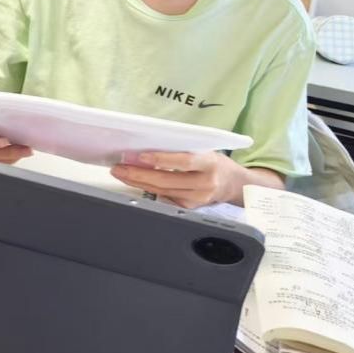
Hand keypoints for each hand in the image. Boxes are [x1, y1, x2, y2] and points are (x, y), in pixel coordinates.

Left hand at [110, 151, 241, 208]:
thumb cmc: (215, 162)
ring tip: (121, 173)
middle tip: (120, 167)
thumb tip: (152, 146)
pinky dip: (148, 189)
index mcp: (209, 163)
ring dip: (138, 182)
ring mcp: (197, 198)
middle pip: (167, 180)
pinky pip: (165, 198)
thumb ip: (184, 149)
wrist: (233, 184)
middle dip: (139, 174)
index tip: (141, 156)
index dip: (161, 160)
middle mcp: (204, 183)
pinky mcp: (190, 207)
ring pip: (162, 191)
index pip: (183, 162)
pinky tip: (136, 182)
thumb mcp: (206, 150)